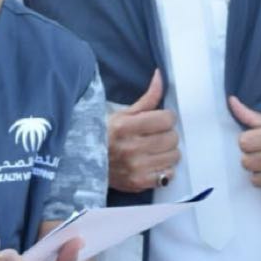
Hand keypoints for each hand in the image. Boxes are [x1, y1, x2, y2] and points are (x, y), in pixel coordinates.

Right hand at [108, 70, 179, 192]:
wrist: (86, 164)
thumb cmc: (106, 136)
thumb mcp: (123, 114)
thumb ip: (147, 98)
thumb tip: (160, 76)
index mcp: (125, 127)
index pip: (166, 119)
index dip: (166, 118)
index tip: (160, 120)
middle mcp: (131, 148)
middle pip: (172, 138)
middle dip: (167, 134)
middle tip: (157, 135)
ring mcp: (136, 168)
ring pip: (174, 156)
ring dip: (168, 151)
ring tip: (155, 149)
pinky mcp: (139, 183)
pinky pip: (168, 174)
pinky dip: (165, 169)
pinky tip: (153, 163)